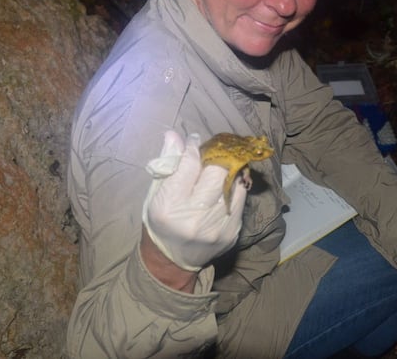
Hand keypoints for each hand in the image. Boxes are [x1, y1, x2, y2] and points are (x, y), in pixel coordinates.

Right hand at [142, 130, 247, 271]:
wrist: (174, 261)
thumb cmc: (161, 222)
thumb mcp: (155, 194)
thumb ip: (167, 164)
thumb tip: (174, 135)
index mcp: (169, 206)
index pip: (189, 165)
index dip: (193, 147)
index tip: (194, 139)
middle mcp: (195, 217)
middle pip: (217, 172)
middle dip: (216, 155)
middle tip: (212, 150)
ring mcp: (217, 226)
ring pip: (234, 182)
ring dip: (230, 168)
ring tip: (223, 162)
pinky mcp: (232, 231)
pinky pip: (241, 198)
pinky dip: (235, 185)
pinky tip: (228, 181)